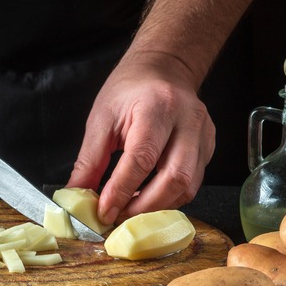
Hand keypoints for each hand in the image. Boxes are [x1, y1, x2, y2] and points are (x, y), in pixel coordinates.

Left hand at [67, 52, 215, 224]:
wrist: (163, 68)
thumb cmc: (130, 89)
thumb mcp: (101, 118)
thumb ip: (89, 160)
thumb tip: (77, 195)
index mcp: (157, 107)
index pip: (141, 158)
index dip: (121, 190)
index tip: (103, 211)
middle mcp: (188, 120)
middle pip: (175, 178)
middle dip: (144, 206)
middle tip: (118, 217)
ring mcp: (203, 134)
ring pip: (188, 186)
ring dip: (158, 207)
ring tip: (130, 211)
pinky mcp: (209, 147)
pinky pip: (193, 183)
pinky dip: (169, 198)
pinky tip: (148, 199)